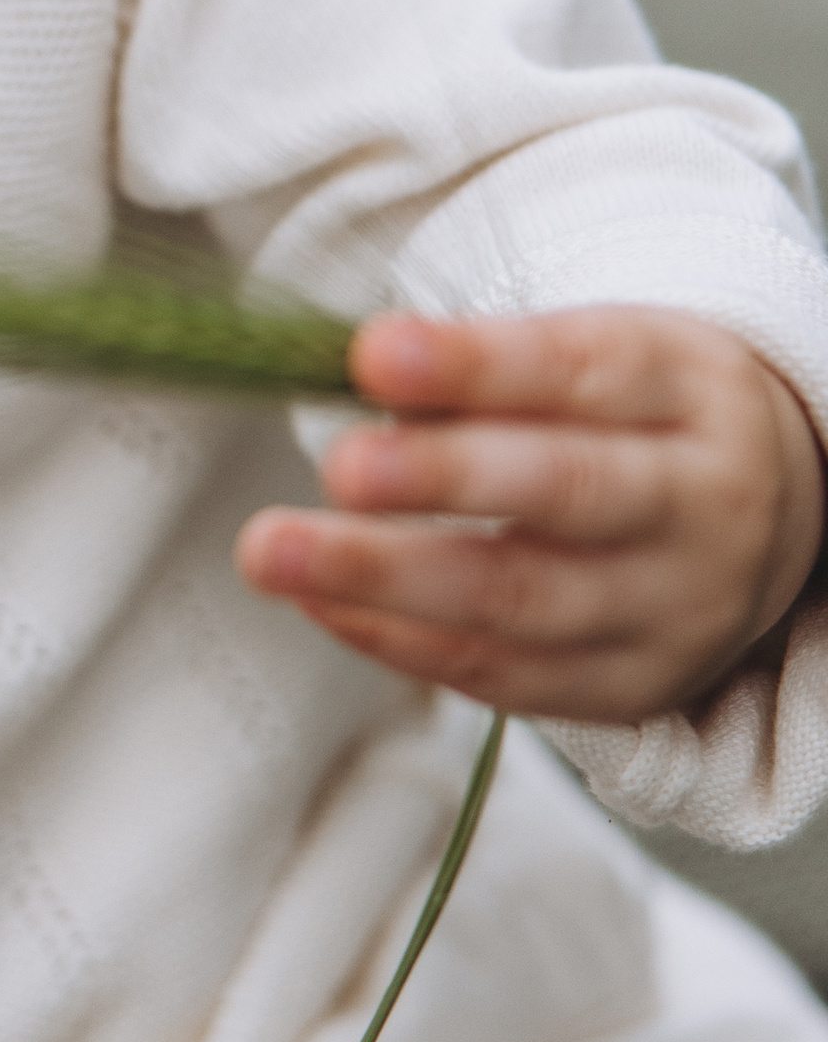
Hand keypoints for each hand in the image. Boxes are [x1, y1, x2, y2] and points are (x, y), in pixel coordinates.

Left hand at [235, 308, 826, 722]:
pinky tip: (318, 601)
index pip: (582, 370)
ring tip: (272, 550)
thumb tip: (364, 378)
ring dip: (385, 578)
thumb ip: (486, 368)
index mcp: (689, 391)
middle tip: (336, 466)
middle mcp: (700, 505)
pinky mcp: (629, 687)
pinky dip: (397, 639)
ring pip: (524, 603)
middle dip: (442, 480)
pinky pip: (502, 676)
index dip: (476, 364)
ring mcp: (671, 610)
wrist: (769, 520)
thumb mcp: (593, 357)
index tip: (372, 354)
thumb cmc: (637, 415)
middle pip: (568, 492)